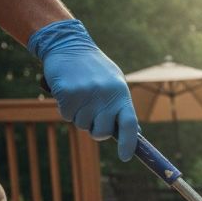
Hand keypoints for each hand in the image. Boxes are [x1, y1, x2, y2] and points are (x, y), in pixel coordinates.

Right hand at [28, 19, 137, 161]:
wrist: (68, 44)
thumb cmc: (95, 69)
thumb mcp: (115, 84)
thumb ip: (122, 108)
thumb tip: (135, 134)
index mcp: (121, 93)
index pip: (129, 125)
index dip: (129, 144)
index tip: (125, 157)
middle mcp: (105, 95)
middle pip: (102, 132)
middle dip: (96, 130)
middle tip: (92, 116)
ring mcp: (86, 94)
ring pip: (82, 125)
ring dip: (79, 116)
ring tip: (80, 96)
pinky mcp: (67, 93)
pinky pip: (66, 115)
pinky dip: (66, 108)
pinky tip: (68, 92)